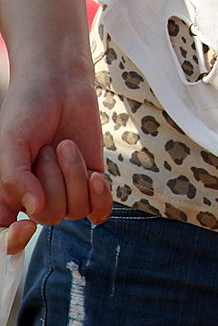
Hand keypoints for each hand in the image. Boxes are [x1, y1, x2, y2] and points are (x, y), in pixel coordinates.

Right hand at [0, 69, 111, 232]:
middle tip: (47, 147)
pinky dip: (100, 197)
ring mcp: (66, 192)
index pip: (9, 237)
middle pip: (49, 216)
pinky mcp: (91, 183)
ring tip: (65, 145)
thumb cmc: (27, 110)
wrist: (60, 85)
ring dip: (73, 174)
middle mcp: (36, 198)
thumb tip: (34, 208)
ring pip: (75, 210)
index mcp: (9, 194)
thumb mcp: (10, 141)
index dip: (16, 240)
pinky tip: (95, 176)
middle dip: (51, 179)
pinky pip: (99, 211)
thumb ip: (14, 177)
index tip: (24, 226)